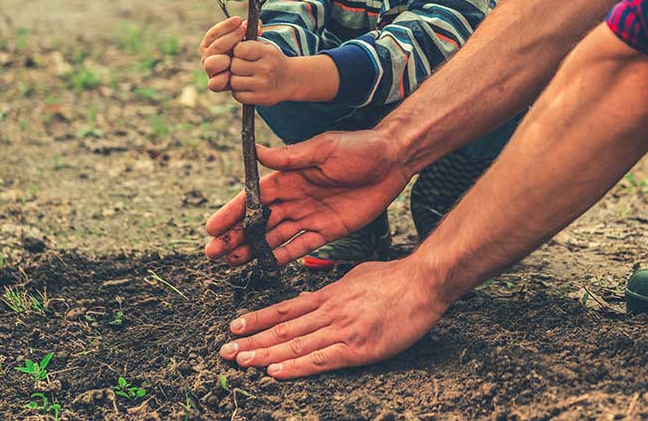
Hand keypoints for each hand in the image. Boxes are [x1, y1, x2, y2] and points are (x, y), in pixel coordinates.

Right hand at [199, 16, 244, 92]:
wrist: (250, 73)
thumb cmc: (246, 53)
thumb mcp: (247, 40)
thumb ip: (250, 31)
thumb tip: (258, 24)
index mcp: (211, 44)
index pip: (214, 33)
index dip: (225, 26)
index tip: (238, 20)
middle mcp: (208, 57)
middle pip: (215, 47)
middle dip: (230, 38)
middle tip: (243, 32)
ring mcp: (211, 71)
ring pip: (211, 64)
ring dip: (223, 59)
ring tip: (235, 57)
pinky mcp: (216, 84)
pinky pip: (213, 84)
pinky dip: (221, 79)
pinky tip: (229, 75)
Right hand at [205, 128, 410, 265]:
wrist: (392, 160)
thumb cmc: (358, 148)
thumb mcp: (323, 148)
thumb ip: (290, 157)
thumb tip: (255, 151)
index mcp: (289, 176)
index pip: (253, 197)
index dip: (232, 213)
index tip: (212, 228)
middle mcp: (295, 197)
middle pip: (259, 221)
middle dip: (235, 236)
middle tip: (213, 253)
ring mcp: (310, 215)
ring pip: (274, 236)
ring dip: (252, 249)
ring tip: (230, 262)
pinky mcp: (328, 230)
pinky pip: (300, 246)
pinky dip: (282, 257)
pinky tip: (264, 266)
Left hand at [220, 258, 447, 377]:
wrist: (422, 283)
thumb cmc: (394, 279)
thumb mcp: (355, 276)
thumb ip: (333, 289)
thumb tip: (312, 298)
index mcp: (328, 295)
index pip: (285, 310)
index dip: (258, 319)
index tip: (235, 327)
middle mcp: (329, 312)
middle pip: (283, 330)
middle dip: (251, 341)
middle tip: (225, 352)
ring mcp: (341, 330)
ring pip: (295, 345)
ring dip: (264, 355)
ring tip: (240, 362)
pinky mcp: (357, 348)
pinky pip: (320, 360)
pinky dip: (295, 367)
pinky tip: (275, 372)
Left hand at [228, 39, 292, 106]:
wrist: (290, 79)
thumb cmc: (271, 59)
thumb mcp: (265, 45)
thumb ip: (249, 38)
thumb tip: (235, 31)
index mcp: (267, 52)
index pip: (239, 49)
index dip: (236, 51)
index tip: (241, 53)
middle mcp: (266, 68)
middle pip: (234, 66)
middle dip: (234, 65)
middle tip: (242, 66)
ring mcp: (263, 84)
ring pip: (234, 81)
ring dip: (235, 79)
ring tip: (244, 76)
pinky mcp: (260, 98)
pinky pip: (238, 95)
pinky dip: (238, 91)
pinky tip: (246, 87)